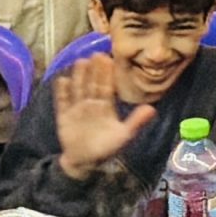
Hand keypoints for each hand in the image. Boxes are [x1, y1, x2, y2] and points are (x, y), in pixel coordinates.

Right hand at [52, 56, 153, 180]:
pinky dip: (62, 93)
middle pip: (92, 84)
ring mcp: (77, 109)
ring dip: (79, 77)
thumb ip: (137, 122)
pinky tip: (62, 80)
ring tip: (80, 62)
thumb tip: (153, 109)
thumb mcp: (123, 135)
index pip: (106, 87)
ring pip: (78, 90)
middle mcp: (91, 104)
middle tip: (96, 54)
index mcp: (105, 107)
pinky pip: (63, 102)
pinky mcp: (64, 116)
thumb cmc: (106, 148)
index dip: (107, 74)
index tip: (108, 58)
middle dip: (94, 70)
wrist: (84, 162)